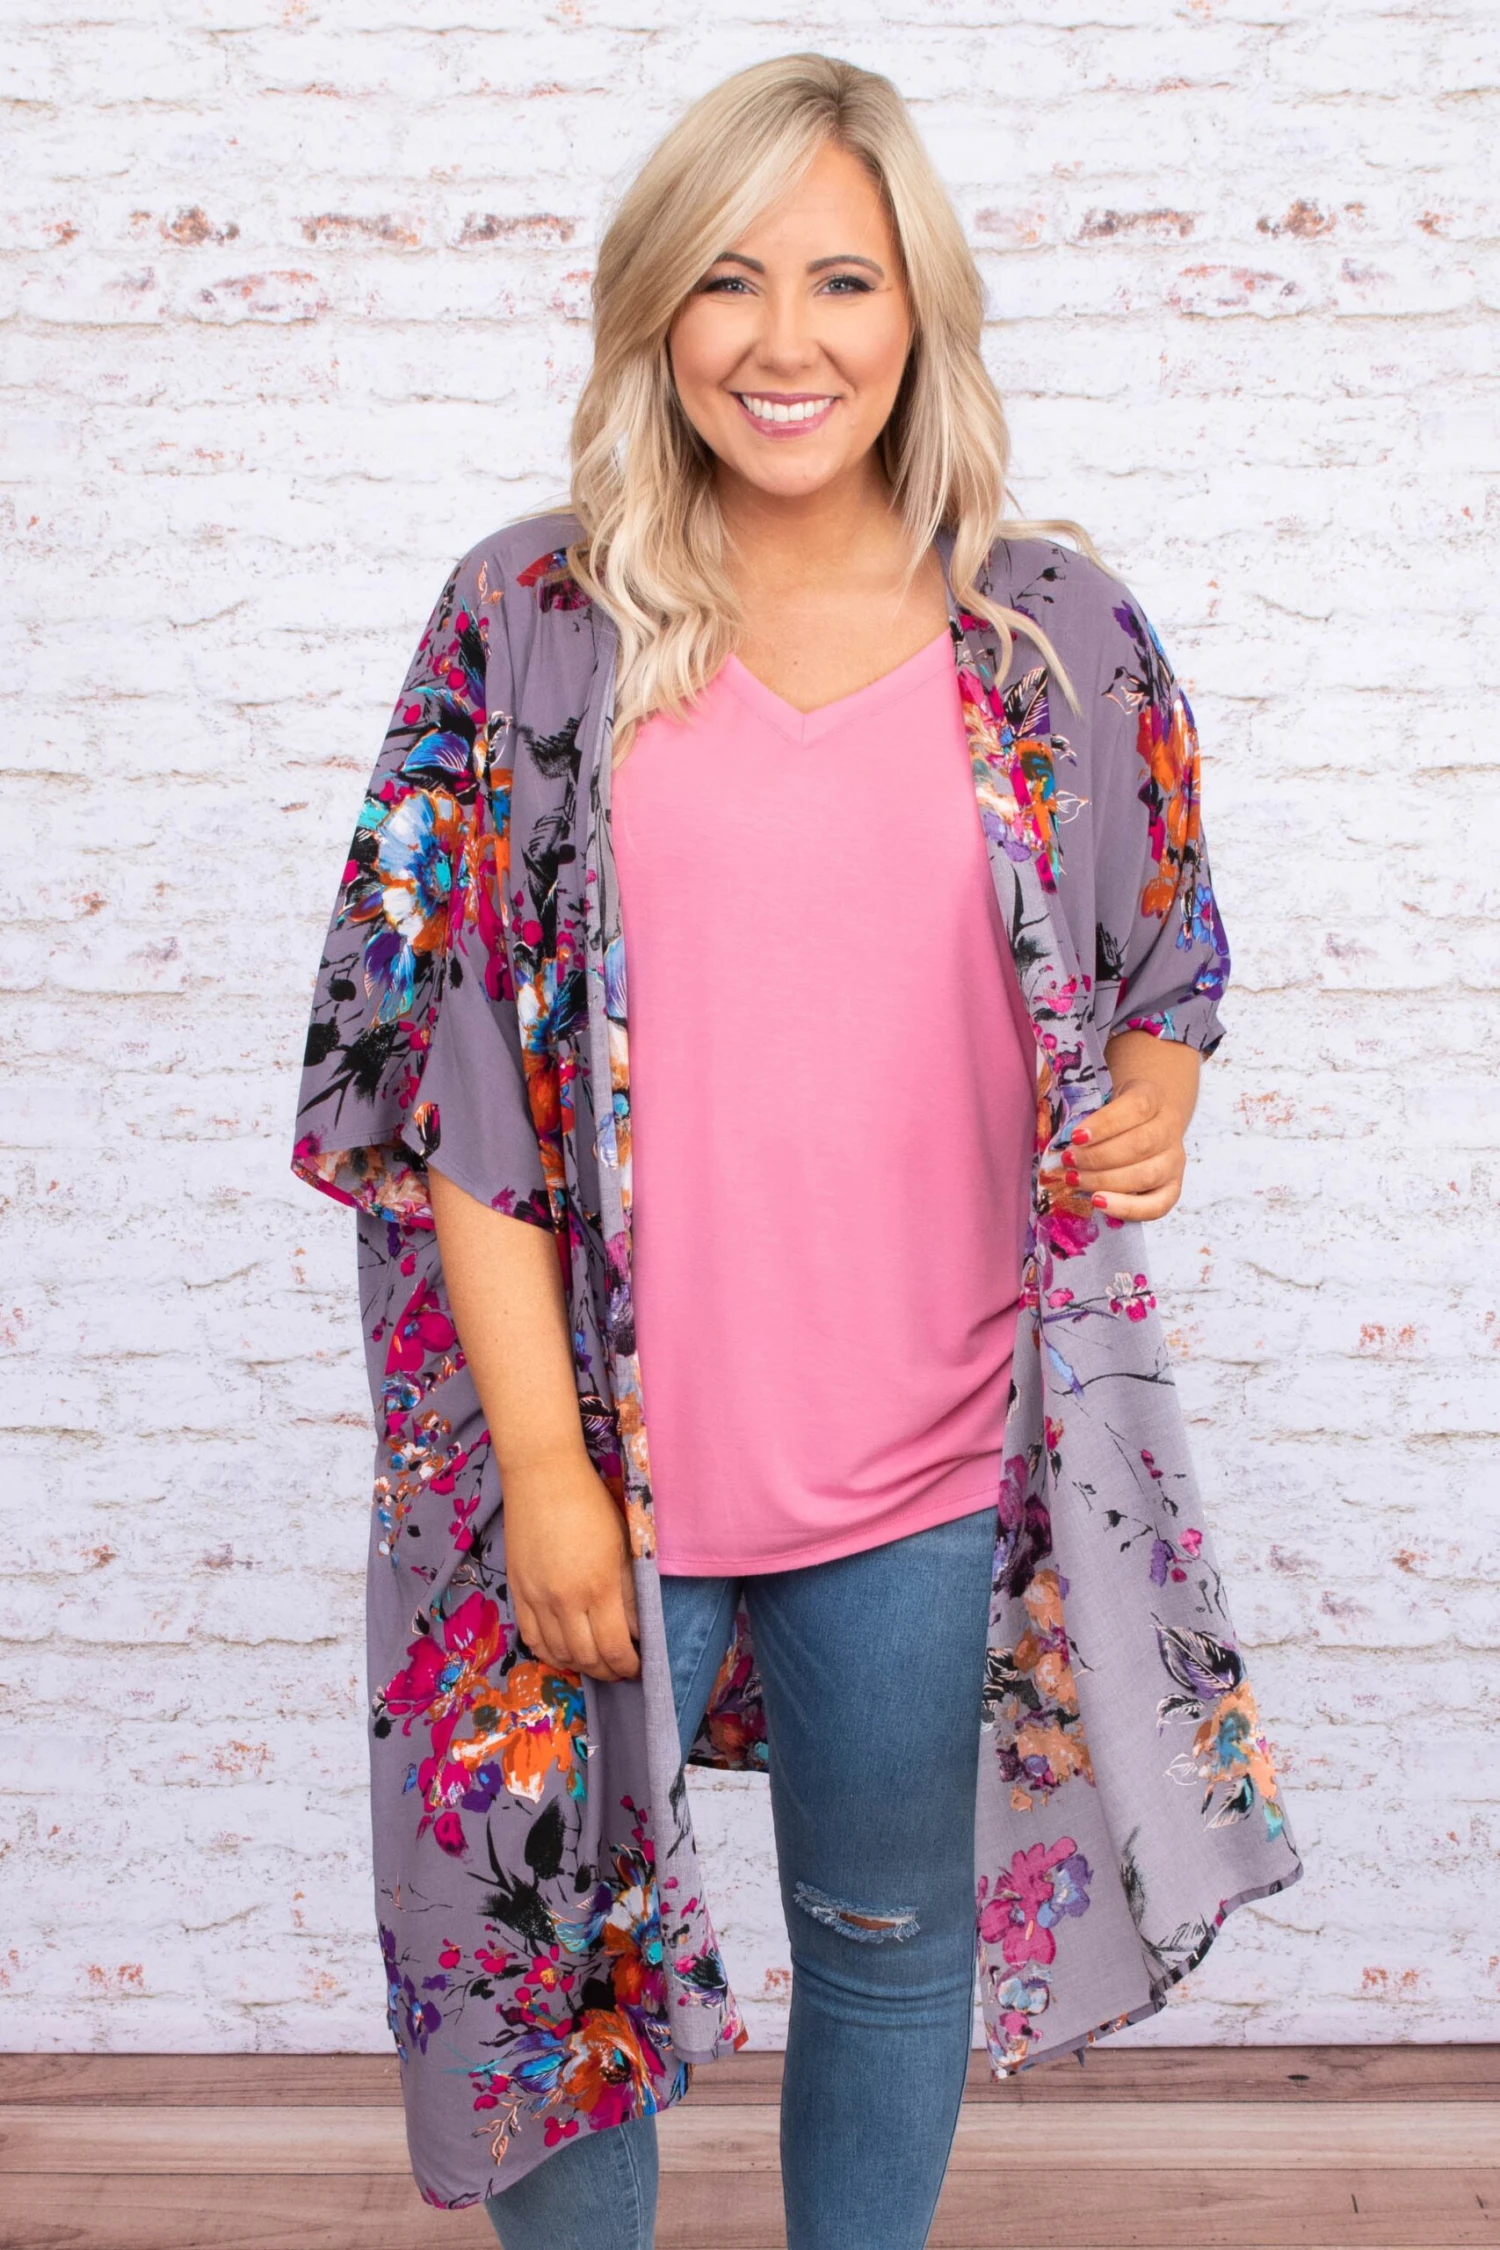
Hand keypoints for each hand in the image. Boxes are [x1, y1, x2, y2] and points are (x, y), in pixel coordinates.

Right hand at [501, 1450, 641, 1681]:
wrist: (543, 1476)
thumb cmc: (590, 1503)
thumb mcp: (622, 1546)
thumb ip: (630, 1593)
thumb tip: (637, 1631)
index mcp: (598, 1586)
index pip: (614, 1648)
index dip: (629, 1665)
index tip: (638, 1665)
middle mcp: (564, 1600)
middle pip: (586, 1658)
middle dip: (608, 1671)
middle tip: (620, 1668)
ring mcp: (536, 1598)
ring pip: (557, 1654)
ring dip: (580, 1666)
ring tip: (596, 1662)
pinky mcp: (517, 1591)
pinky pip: (531, 1638)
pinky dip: (550, 1653)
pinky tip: (564, 1652)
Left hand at [1044, 1076, 1189, 1221]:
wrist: (1150, 1120)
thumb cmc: (1118, 1115)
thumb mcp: (1107, 1100)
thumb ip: (1089, 1115)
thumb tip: (1066, 1143)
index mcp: (1154, 1098)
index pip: (1136, 1108)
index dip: (1105, 1123)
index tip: (1075, 1136)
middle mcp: (1170, 1129)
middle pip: (1141, 1144)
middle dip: (1098, 1157)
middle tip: (1069, 1161)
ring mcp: (1174, 1160)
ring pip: (1147, 1175)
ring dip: (1105, 1181)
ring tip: (1076, 1180)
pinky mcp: (1173, 1187)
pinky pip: (1157, 1205)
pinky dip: (1127, 1208)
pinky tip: (1099, 1202)